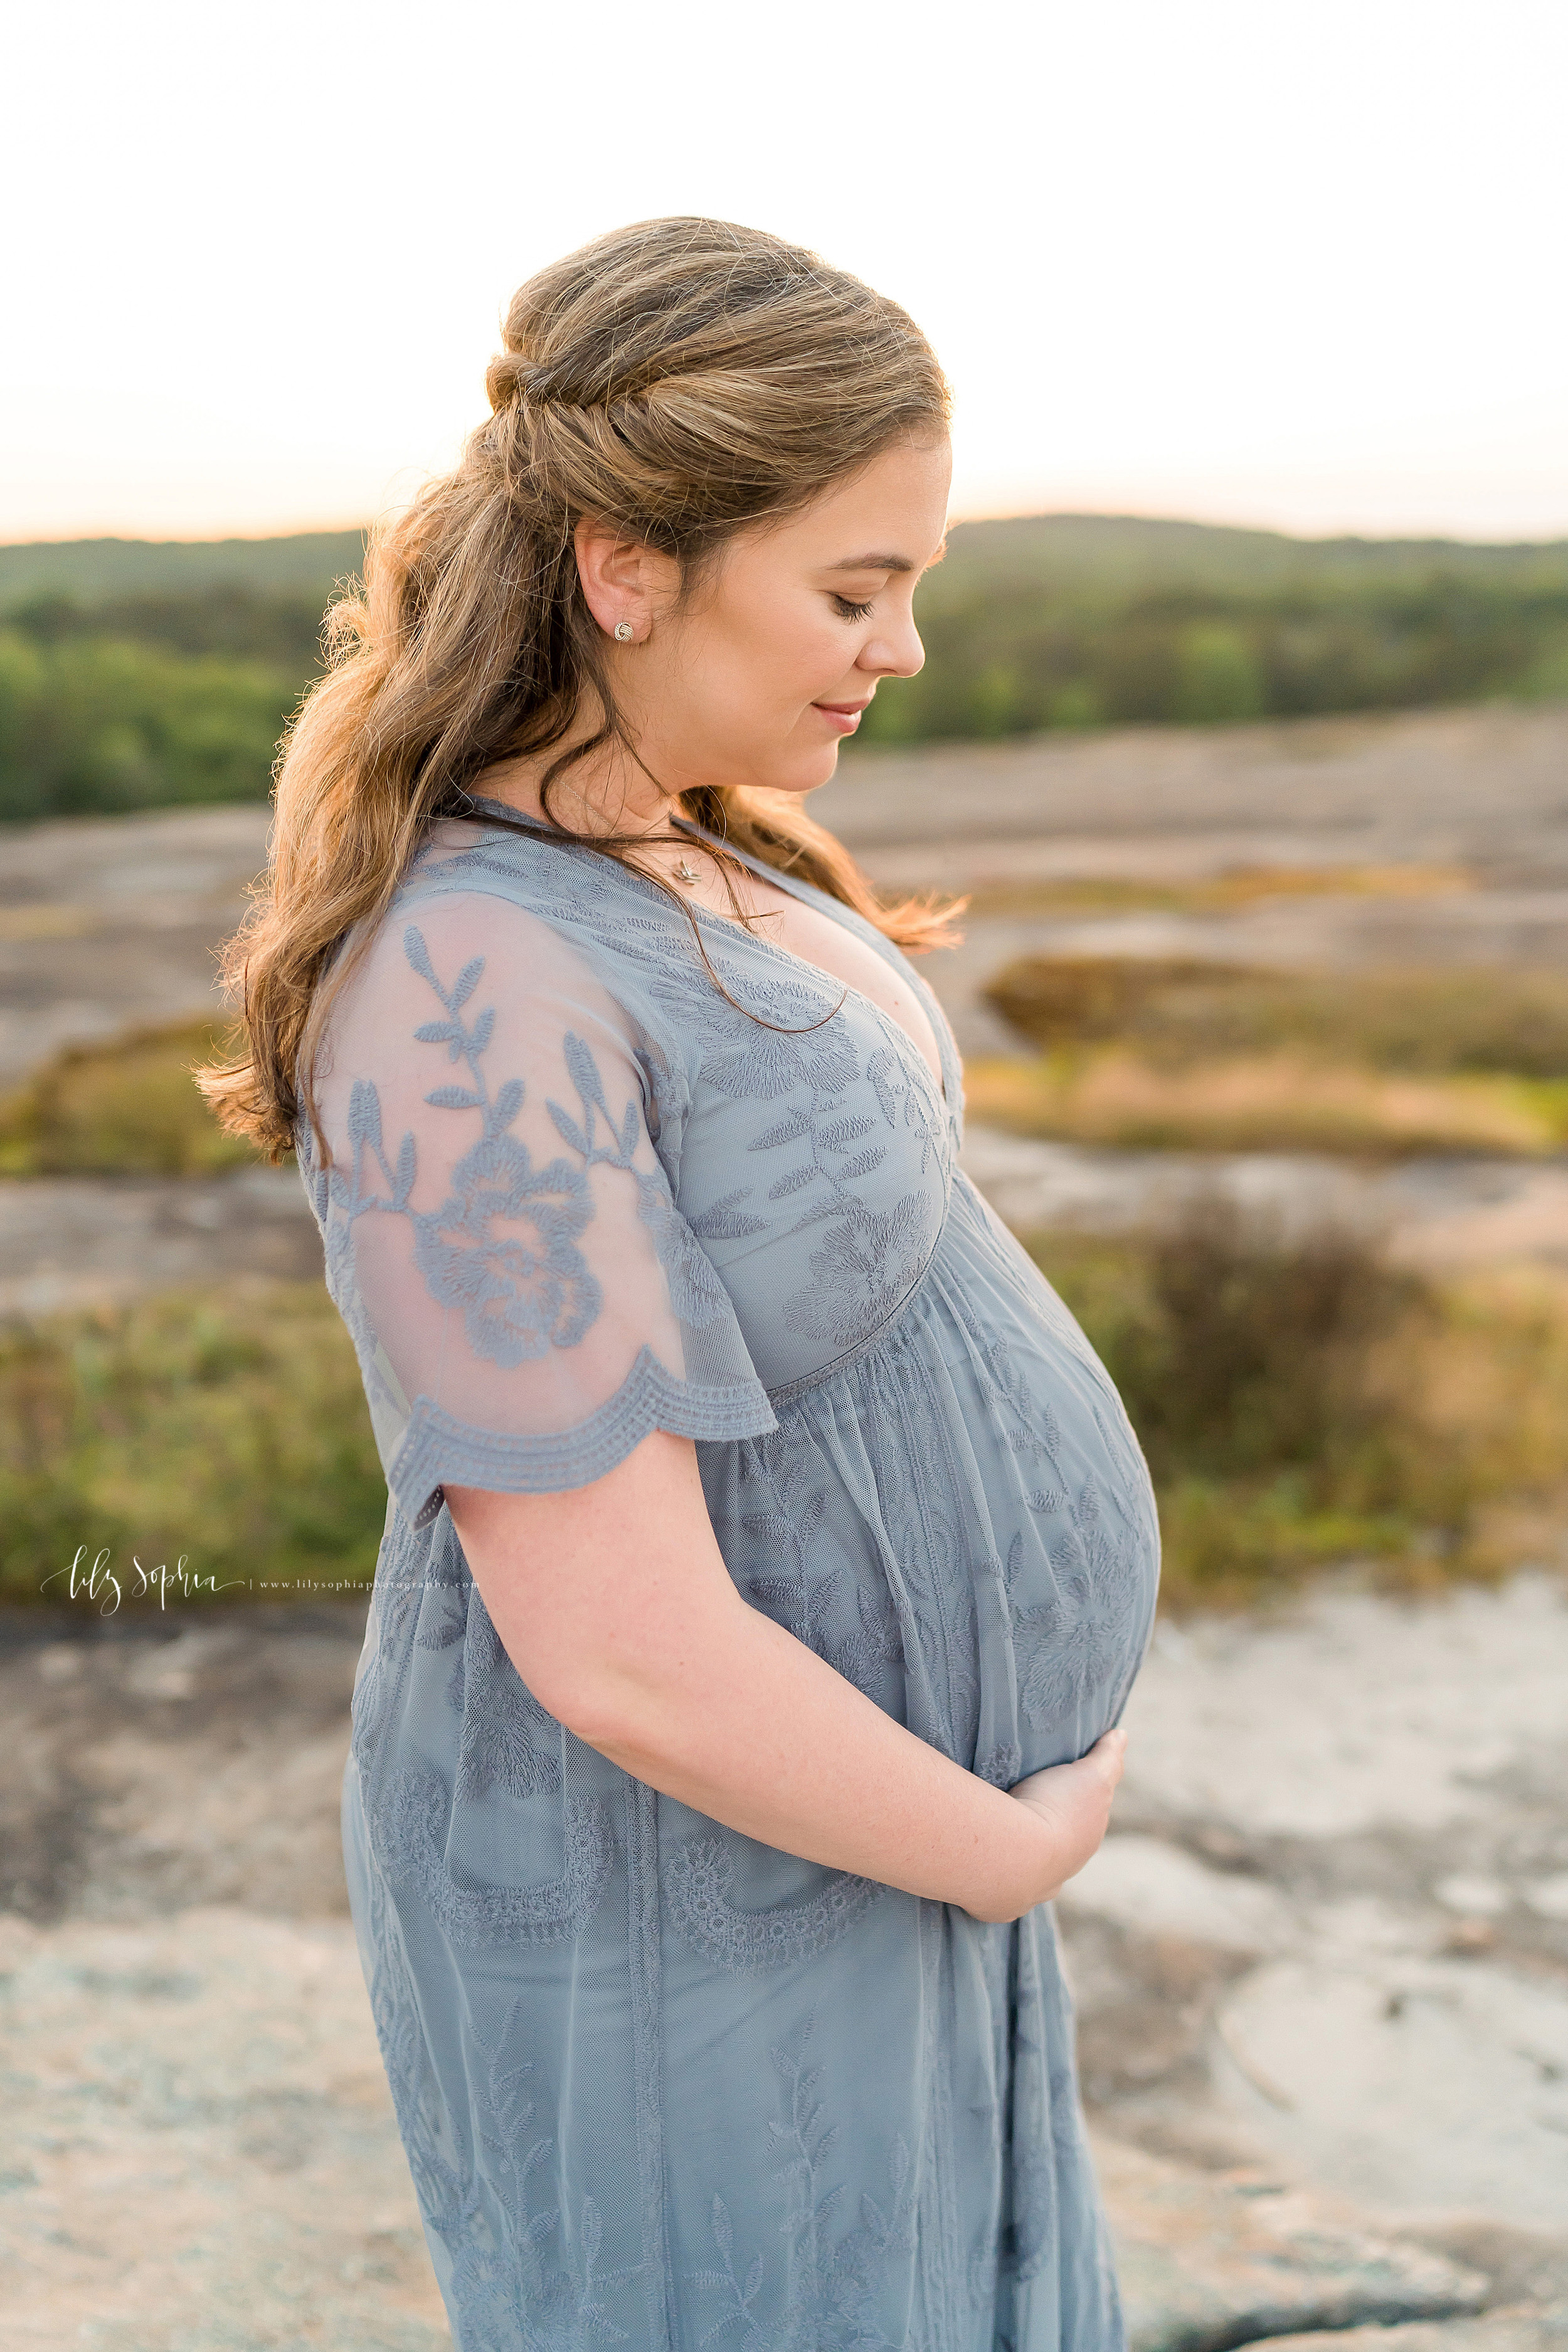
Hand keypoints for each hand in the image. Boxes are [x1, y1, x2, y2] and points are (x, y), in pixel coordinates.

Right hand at [965, 1729, 1126, 1922]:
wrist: (1013, 1853)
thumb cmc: (1052, 1809)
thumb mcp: (1089, 1775)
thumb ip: (1108, 1758)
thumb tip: (1121, 1735)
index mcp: (1083, 1843)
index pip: (1084, 1825)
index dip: (1074, 1807)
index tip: (1058, 1792)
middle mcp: (1061, 1875)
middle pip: (1057, 1853)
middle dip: (1046, 1838)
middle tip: (1024, 1813)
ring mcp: (1031, 1894)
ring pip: (1029, 1877)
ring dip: (1019, 1861)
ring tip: (998, 1839)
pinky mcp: (1000, 1906)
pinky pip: (999, 1893)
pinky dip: (994, 1880)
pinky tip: (983, 1867)